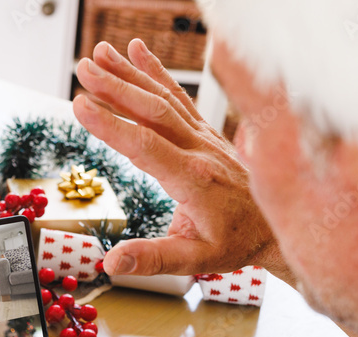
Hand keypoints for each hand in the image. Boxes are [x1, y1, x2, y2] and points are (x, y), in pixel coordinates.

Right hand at [73, 40, 288, 279]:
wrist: (277, 226)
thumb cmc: (235, 244)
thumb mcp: (195, 262)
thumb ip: (152, 259)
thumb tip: (111, 261)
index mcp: (193, 180)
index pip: (145, 147)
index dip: (111, 125)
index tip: (80, 105)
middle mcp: (199, 150)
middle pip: (153, 111)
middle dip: (115, 87)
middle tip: (82, 69)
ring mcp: (204, 137)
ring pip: (164, 98)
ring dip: (130, 74)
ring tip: (99, 54)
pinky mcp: (205, 132)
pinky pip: (178, 97)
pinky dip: (156, 72)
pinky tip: (136, 52)